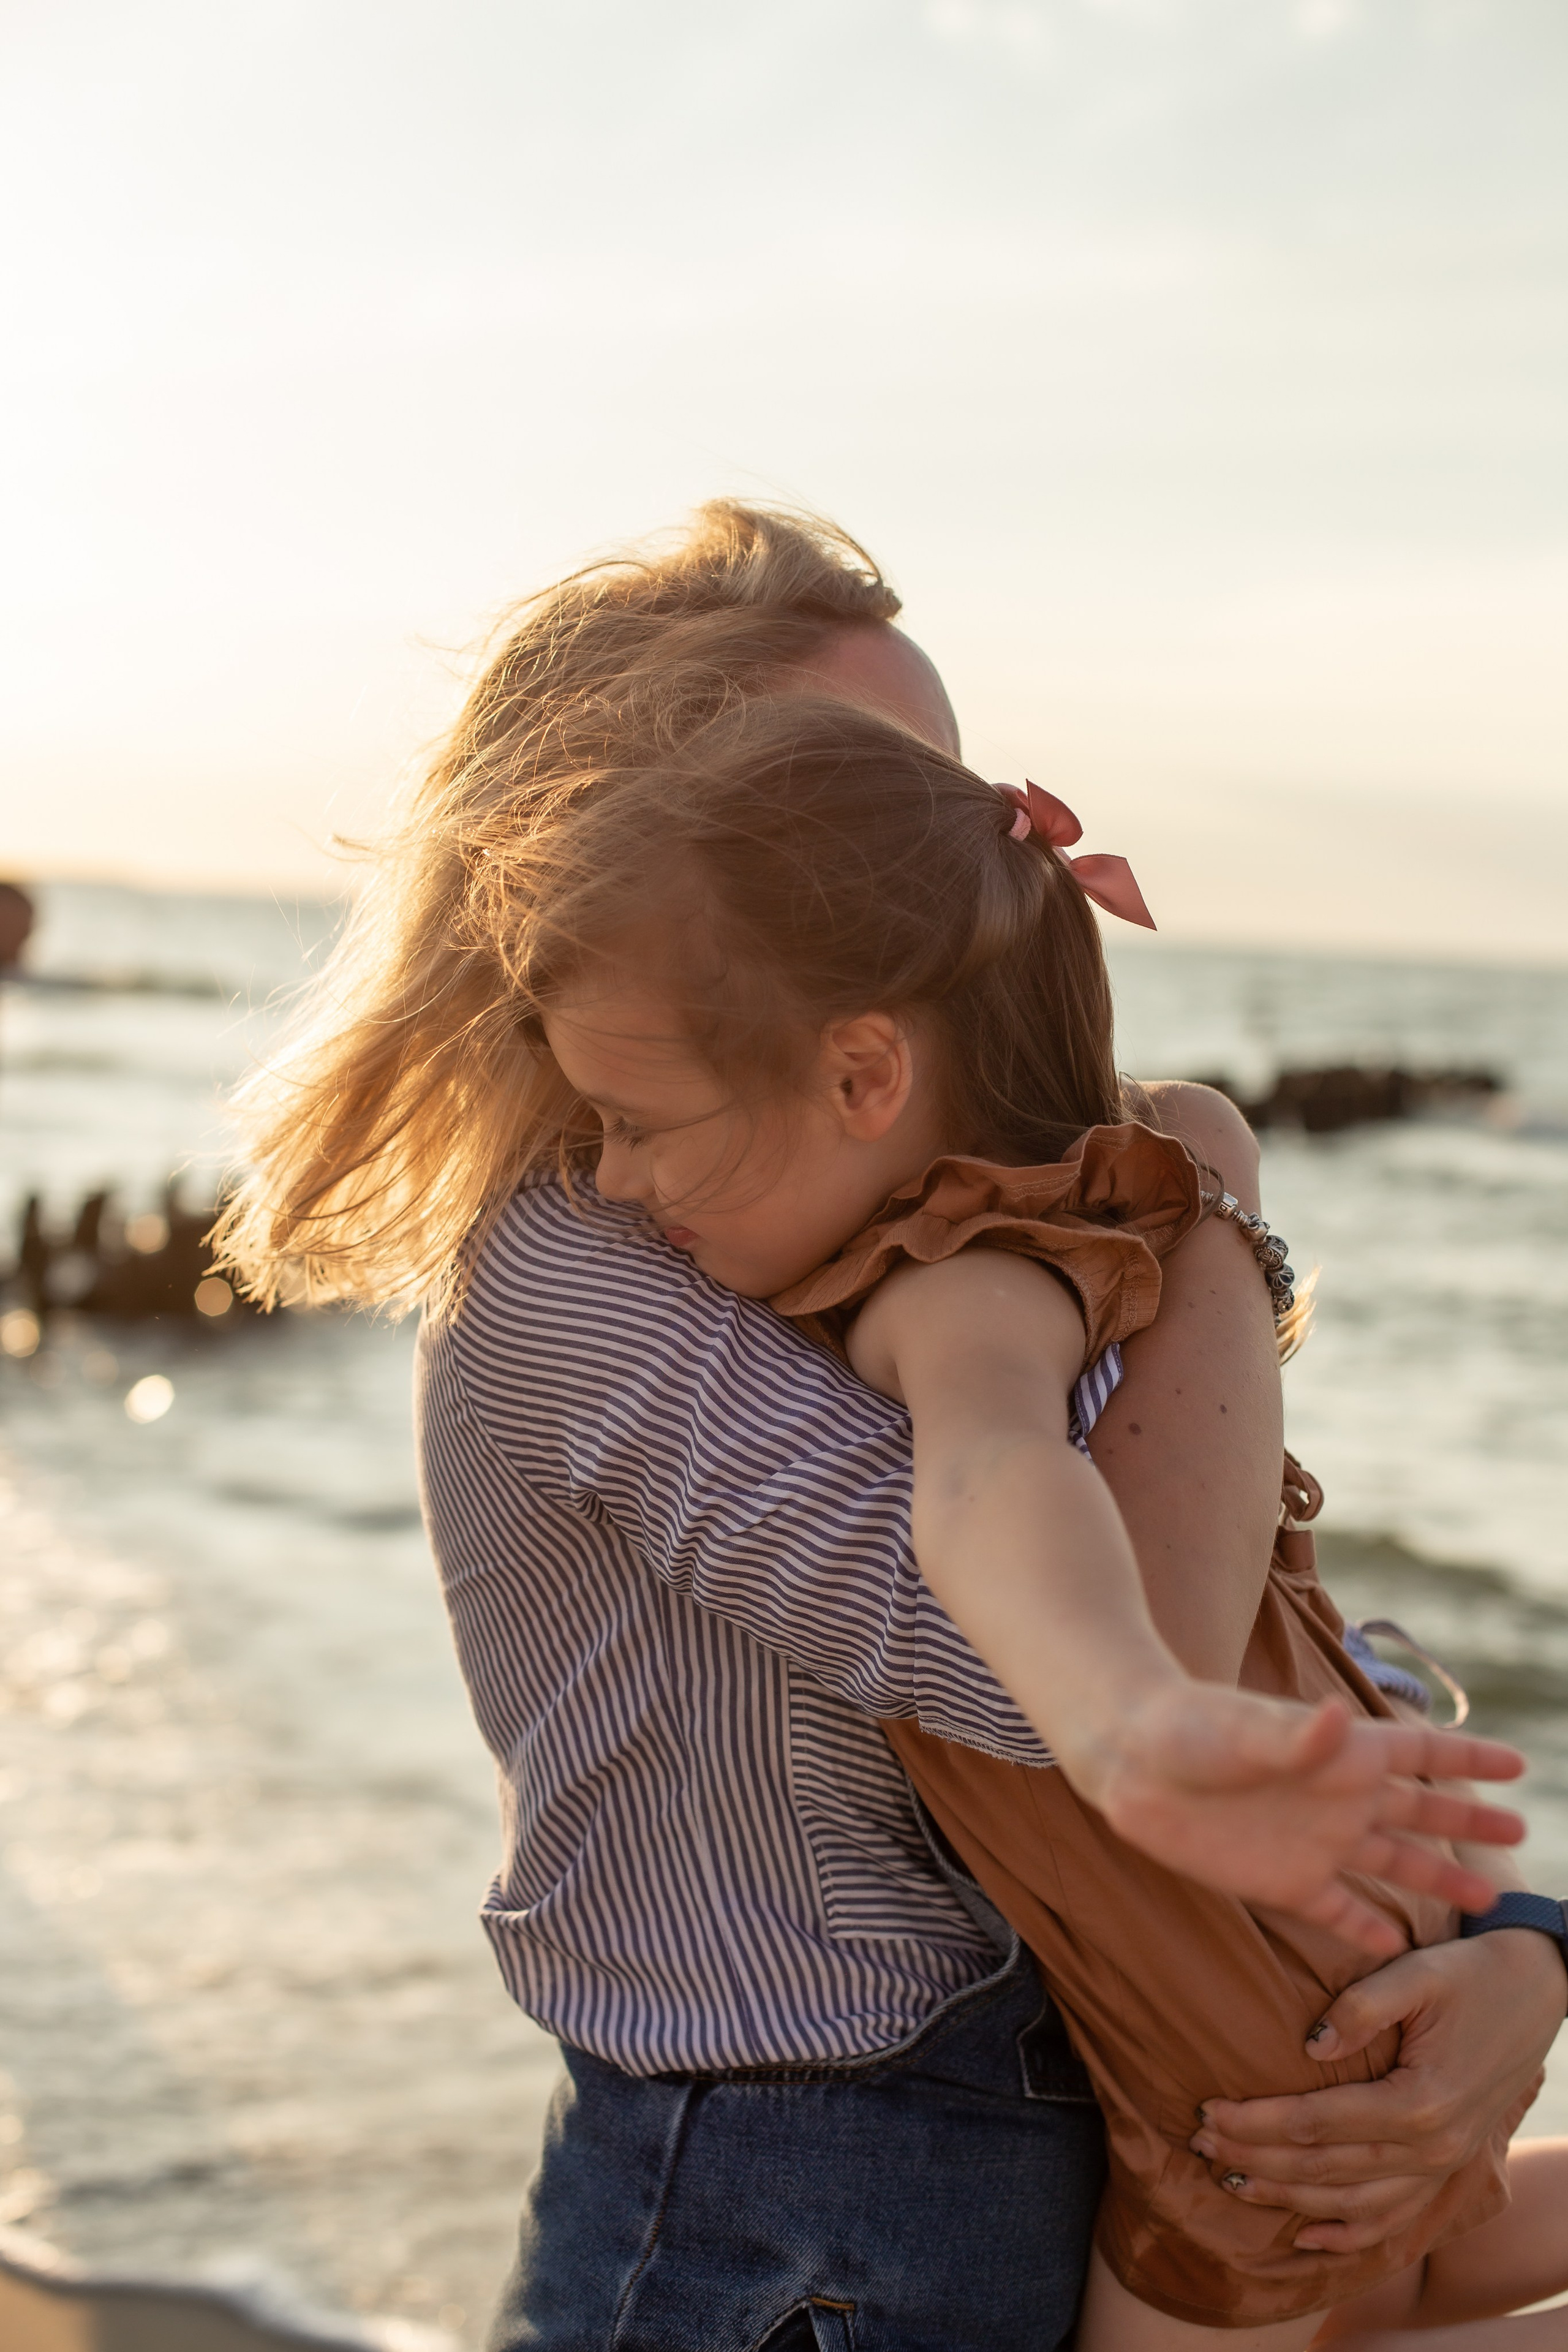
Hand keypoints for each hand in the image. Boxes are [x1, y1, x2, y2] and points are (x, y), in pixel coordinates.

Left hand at [1092, 1686, 1525, 1956]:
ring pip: (1390, 1864)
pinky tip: (1396, 1947)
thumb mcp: (1241, 1731)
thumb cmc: (1185, 1727)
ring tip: (1483, 1903)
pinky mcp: (1279, 1881)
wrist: (1127, 1760)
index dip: (1468, 1756)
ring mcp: (1311, 1842)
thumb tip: (1340, 1718)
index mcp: (1340, 1755)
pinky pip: (1336, 1912)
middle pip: (1419, 1812)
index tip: (1519, 1765)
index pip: (1420, 1752)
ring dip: (1434, 1880)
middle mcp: (1335, 1798)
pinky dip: (1366, 1930)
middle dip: (1467, 1822)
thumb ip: (1295, 1736)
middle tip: (1519, 1836)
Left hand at [1189, 1930, 1567, 2249]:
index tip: (1206, 2109)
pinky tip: (1305, 2237)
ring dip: (1286, 2197)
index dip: (1256, 2121)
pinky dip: (1347, 2236)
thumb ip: (1361, 2007)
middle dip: (1255, 2158)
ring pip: (1350, 2203)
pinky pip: (1393, 2218)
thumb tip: (1307, 2045)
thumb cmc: (1470, 1975)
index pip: (1316, 2124)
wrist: (1537, 1991)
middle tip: (1199, 2142)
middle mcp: (1431, 2147)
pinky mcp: (1446, 2165)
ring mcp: (1442, 2165)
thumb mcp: (1417, 1973)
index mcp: (1419, 2102)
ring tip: (1230, 2179)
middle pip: (1324, 2168)